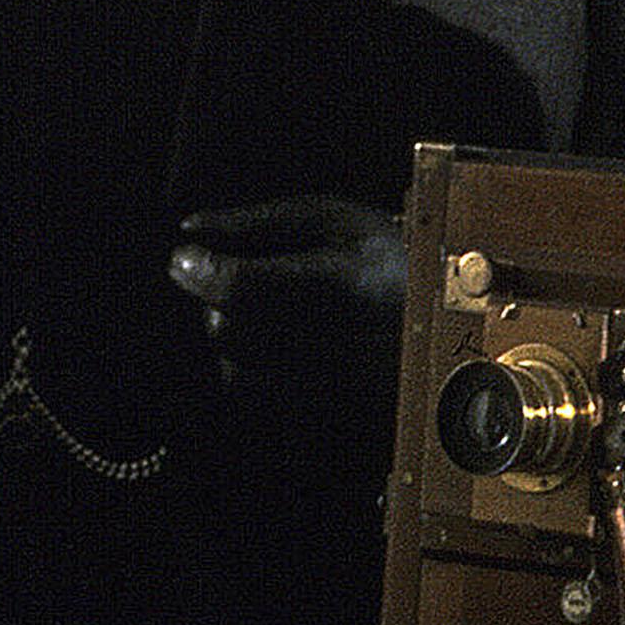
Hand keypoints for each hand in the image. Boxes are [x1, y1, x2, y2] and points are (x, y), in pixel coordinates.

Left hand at [169, 195, 406, 386]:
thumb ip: (256, 222)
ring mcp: (326, 382)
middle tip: (233, 275)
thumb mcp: (331, 219)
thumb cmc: (383, 256)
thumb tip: (191, 229)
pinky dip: (243, 362)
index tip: (184, 258)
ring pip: (231, 365)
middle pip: (227, 331)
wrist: (439, 314)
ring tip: (261, 306)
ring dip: (229, 332)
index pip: (244, 288)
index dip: (202, 272)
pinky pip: (251, 390)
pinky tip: (270, 337)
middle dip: (214, 302)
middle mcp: (332, 341)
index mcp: (338, 283)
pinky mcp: (318, 405)